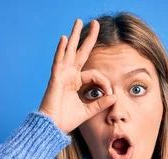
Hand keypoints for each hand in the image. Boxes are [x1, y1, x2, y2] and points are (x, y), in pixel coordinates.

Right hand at [38, 19, 116, 134]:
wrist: (52, 127)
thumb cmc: (66, 120)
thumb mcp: (88, 111)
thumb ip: (100, 104)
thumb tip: (115, 96)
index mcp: (75, 83)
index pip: (94, 74)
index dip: (104, 82)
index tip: (110, 93)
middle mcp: (68, 76)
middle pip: (79, 53)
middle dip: (87, 38)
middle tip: (94, 23)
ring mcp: (61, 76)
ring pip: (68, 52)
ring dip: (74, 36)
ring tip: (77, 22)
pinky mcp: (55, 79)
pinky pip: (58, 61)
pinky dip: (61, 50)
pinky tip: (64, 38)